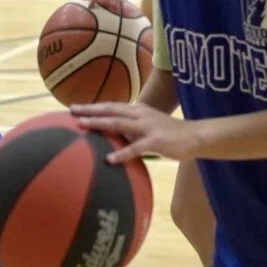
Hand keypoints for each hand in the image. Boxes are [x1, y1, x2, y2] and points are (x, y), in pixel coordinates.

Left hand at [71, 102, 197, 163]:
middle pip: (111, 109)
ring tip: (82, 125)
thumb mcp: (146, 127)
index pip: (111, 106)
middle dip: (90, 110)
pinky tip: (109, 160)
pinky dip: (122, 153)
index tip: (73, 107)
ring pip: (119, 123)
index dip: (92, 106)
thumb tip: (110, 135)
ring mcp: (148, 126)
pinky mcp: (156, 141)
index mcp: (137, 110)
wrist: (195, 136)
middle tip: (71, 111)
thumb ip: (130, 129)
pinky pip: (136, 147)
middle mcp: (140, 114)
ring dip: (99, 123)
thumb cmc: (168, 134)